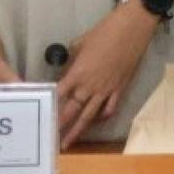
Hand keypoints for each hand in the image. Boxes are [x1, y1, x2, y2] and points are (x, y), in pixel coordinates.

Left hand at [53, 2, 160, 147]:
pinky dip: (102, 118)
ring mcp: (105, 90)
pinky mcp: (119, 90)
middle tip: (50, 139)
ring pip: (89, 116)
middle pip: (71, 110)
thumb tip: (66, 69)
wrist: (131, 30)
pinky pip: (109, 109)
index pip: (59, 94)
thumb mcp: (80, 43)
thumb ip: (71, 60)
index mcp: (78, 73)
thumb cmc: (104, 32)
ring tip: (68, 143)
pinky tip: (96, 122)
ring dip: (77, 131)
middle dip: (60, 125)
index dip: (50, 105)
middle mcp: (89, 86)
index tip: (42, 115)